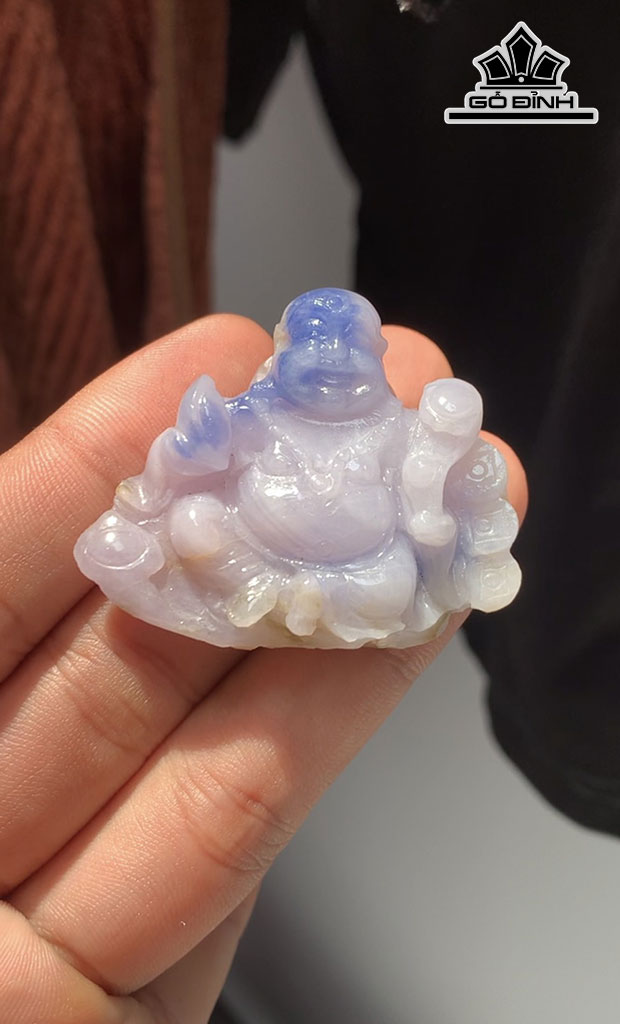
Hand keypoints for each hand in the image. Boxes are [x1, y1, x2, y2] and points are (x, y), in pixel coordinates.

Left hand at [0, 317, 526, 1022]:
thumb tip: (89, 495)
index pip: (6, 559)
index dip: (108, 453)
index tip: (218, 357)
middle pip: (131, 630)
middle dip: (260, 509)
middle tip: (369, 405)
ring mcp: (51, 894)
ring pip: (209, 726)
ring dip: (333, 602)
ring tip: (427, 494)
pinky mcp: (134, 991)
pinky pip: (233, 839)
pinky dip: (327, 726)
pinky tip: (403, 623)